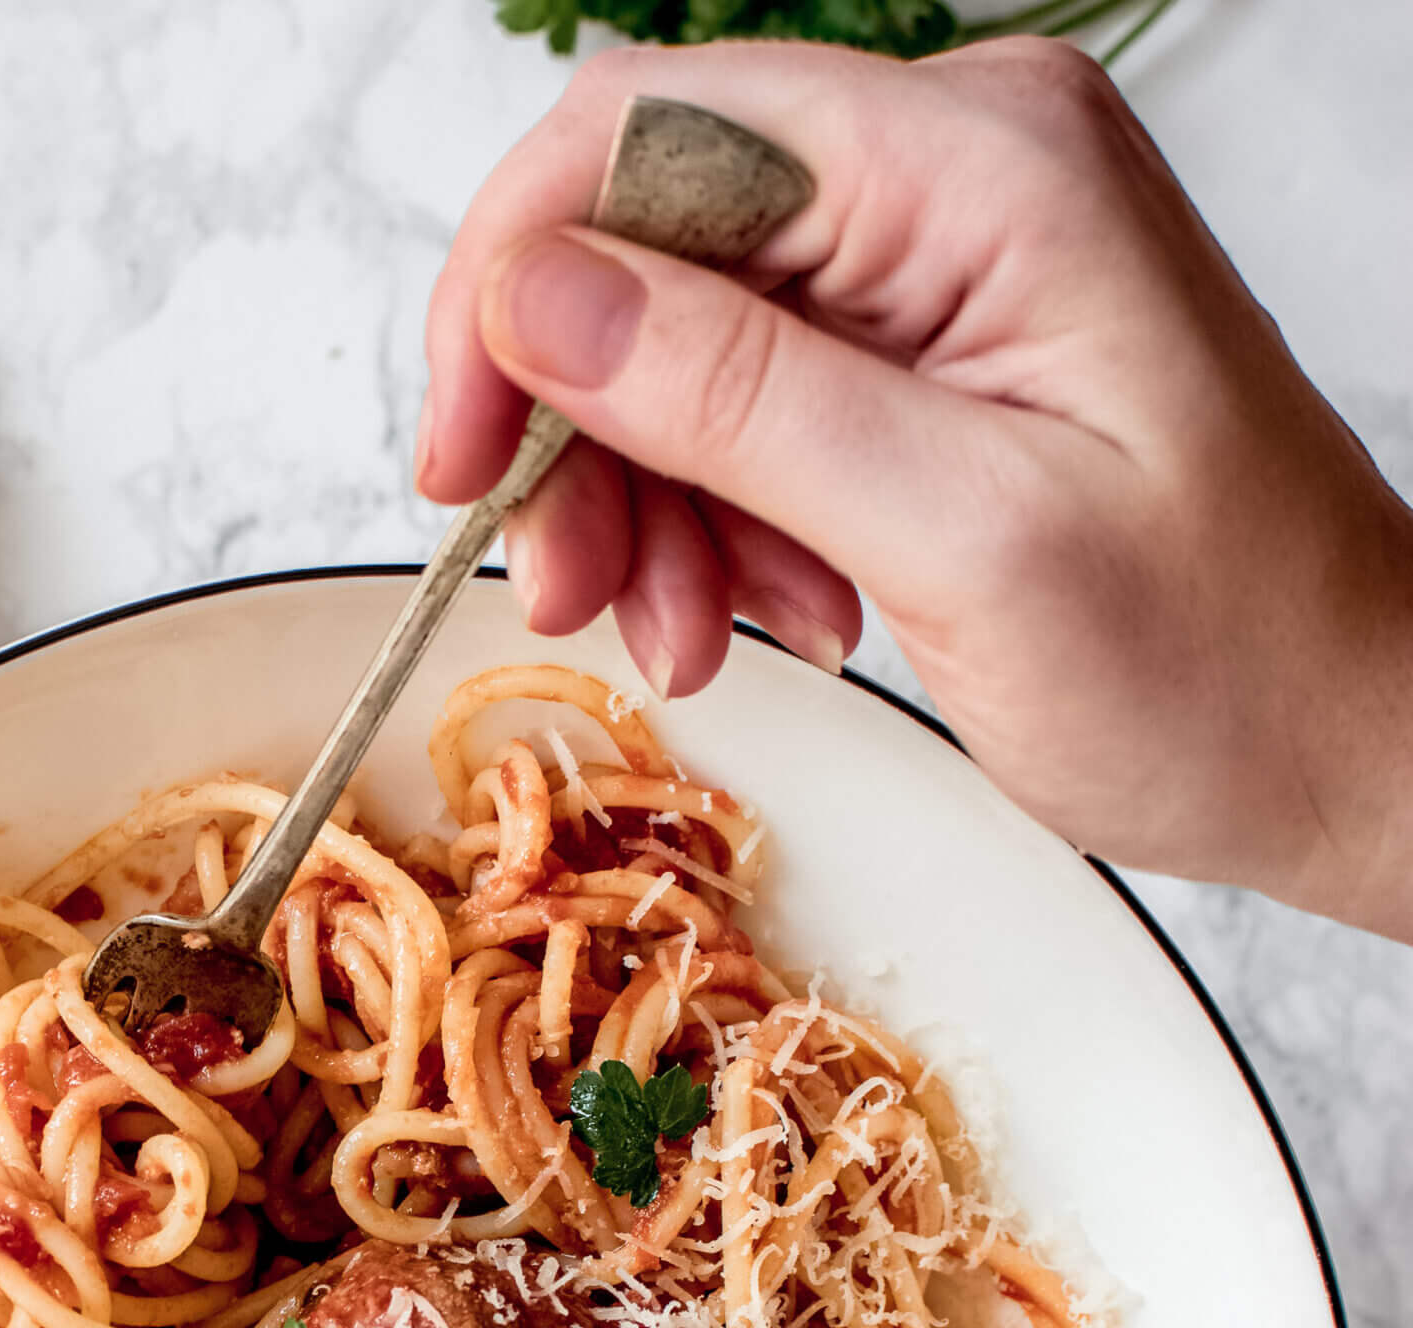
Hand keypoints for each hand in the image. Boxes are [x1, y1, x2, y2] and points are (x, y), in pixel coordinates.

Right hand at [420, 39, 1412, 940]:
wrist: (1341, 735)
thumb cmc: (1217, 656)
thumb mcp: (965, 537)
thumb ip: (741, 401)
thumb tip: (534, 295)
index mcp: (979, 163)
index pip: (646, 132)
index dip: (513, 288)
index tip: (463, 461)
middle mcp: (951, 172)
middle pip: (645, 243)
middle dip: (580, 428)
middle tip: (578, 594)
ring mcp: (939, 260)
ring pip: (676, 340)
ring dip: (646, 500)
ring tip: (697, 636)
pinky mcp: (927, 351)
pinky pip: (747, 406)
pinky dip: (719, 521)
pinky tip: (773, 611)